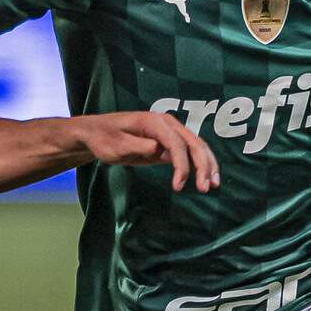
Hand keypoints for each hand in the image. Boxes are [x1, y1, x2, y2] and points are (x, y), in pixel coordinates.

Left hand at [73, 112, 220, 191]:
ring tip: (212, 185)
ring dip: (207, 165)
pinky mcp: (170, 143)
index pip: (176, 143)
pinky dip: (200, 164)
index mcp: (155, 122)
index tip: (179, 186)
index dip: (181, 165)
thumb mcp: (117, 146)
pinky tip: (206, 178)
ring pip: (197, 147)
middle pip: (193, 143)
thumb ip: (138, 147)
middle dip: (202, 165)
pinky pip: (190, 152)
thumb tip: (160, 150)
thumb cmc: (105, 139)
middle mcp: (167, 123)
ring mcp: (171, 132)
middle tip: (205, 188)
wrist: (98, 133)